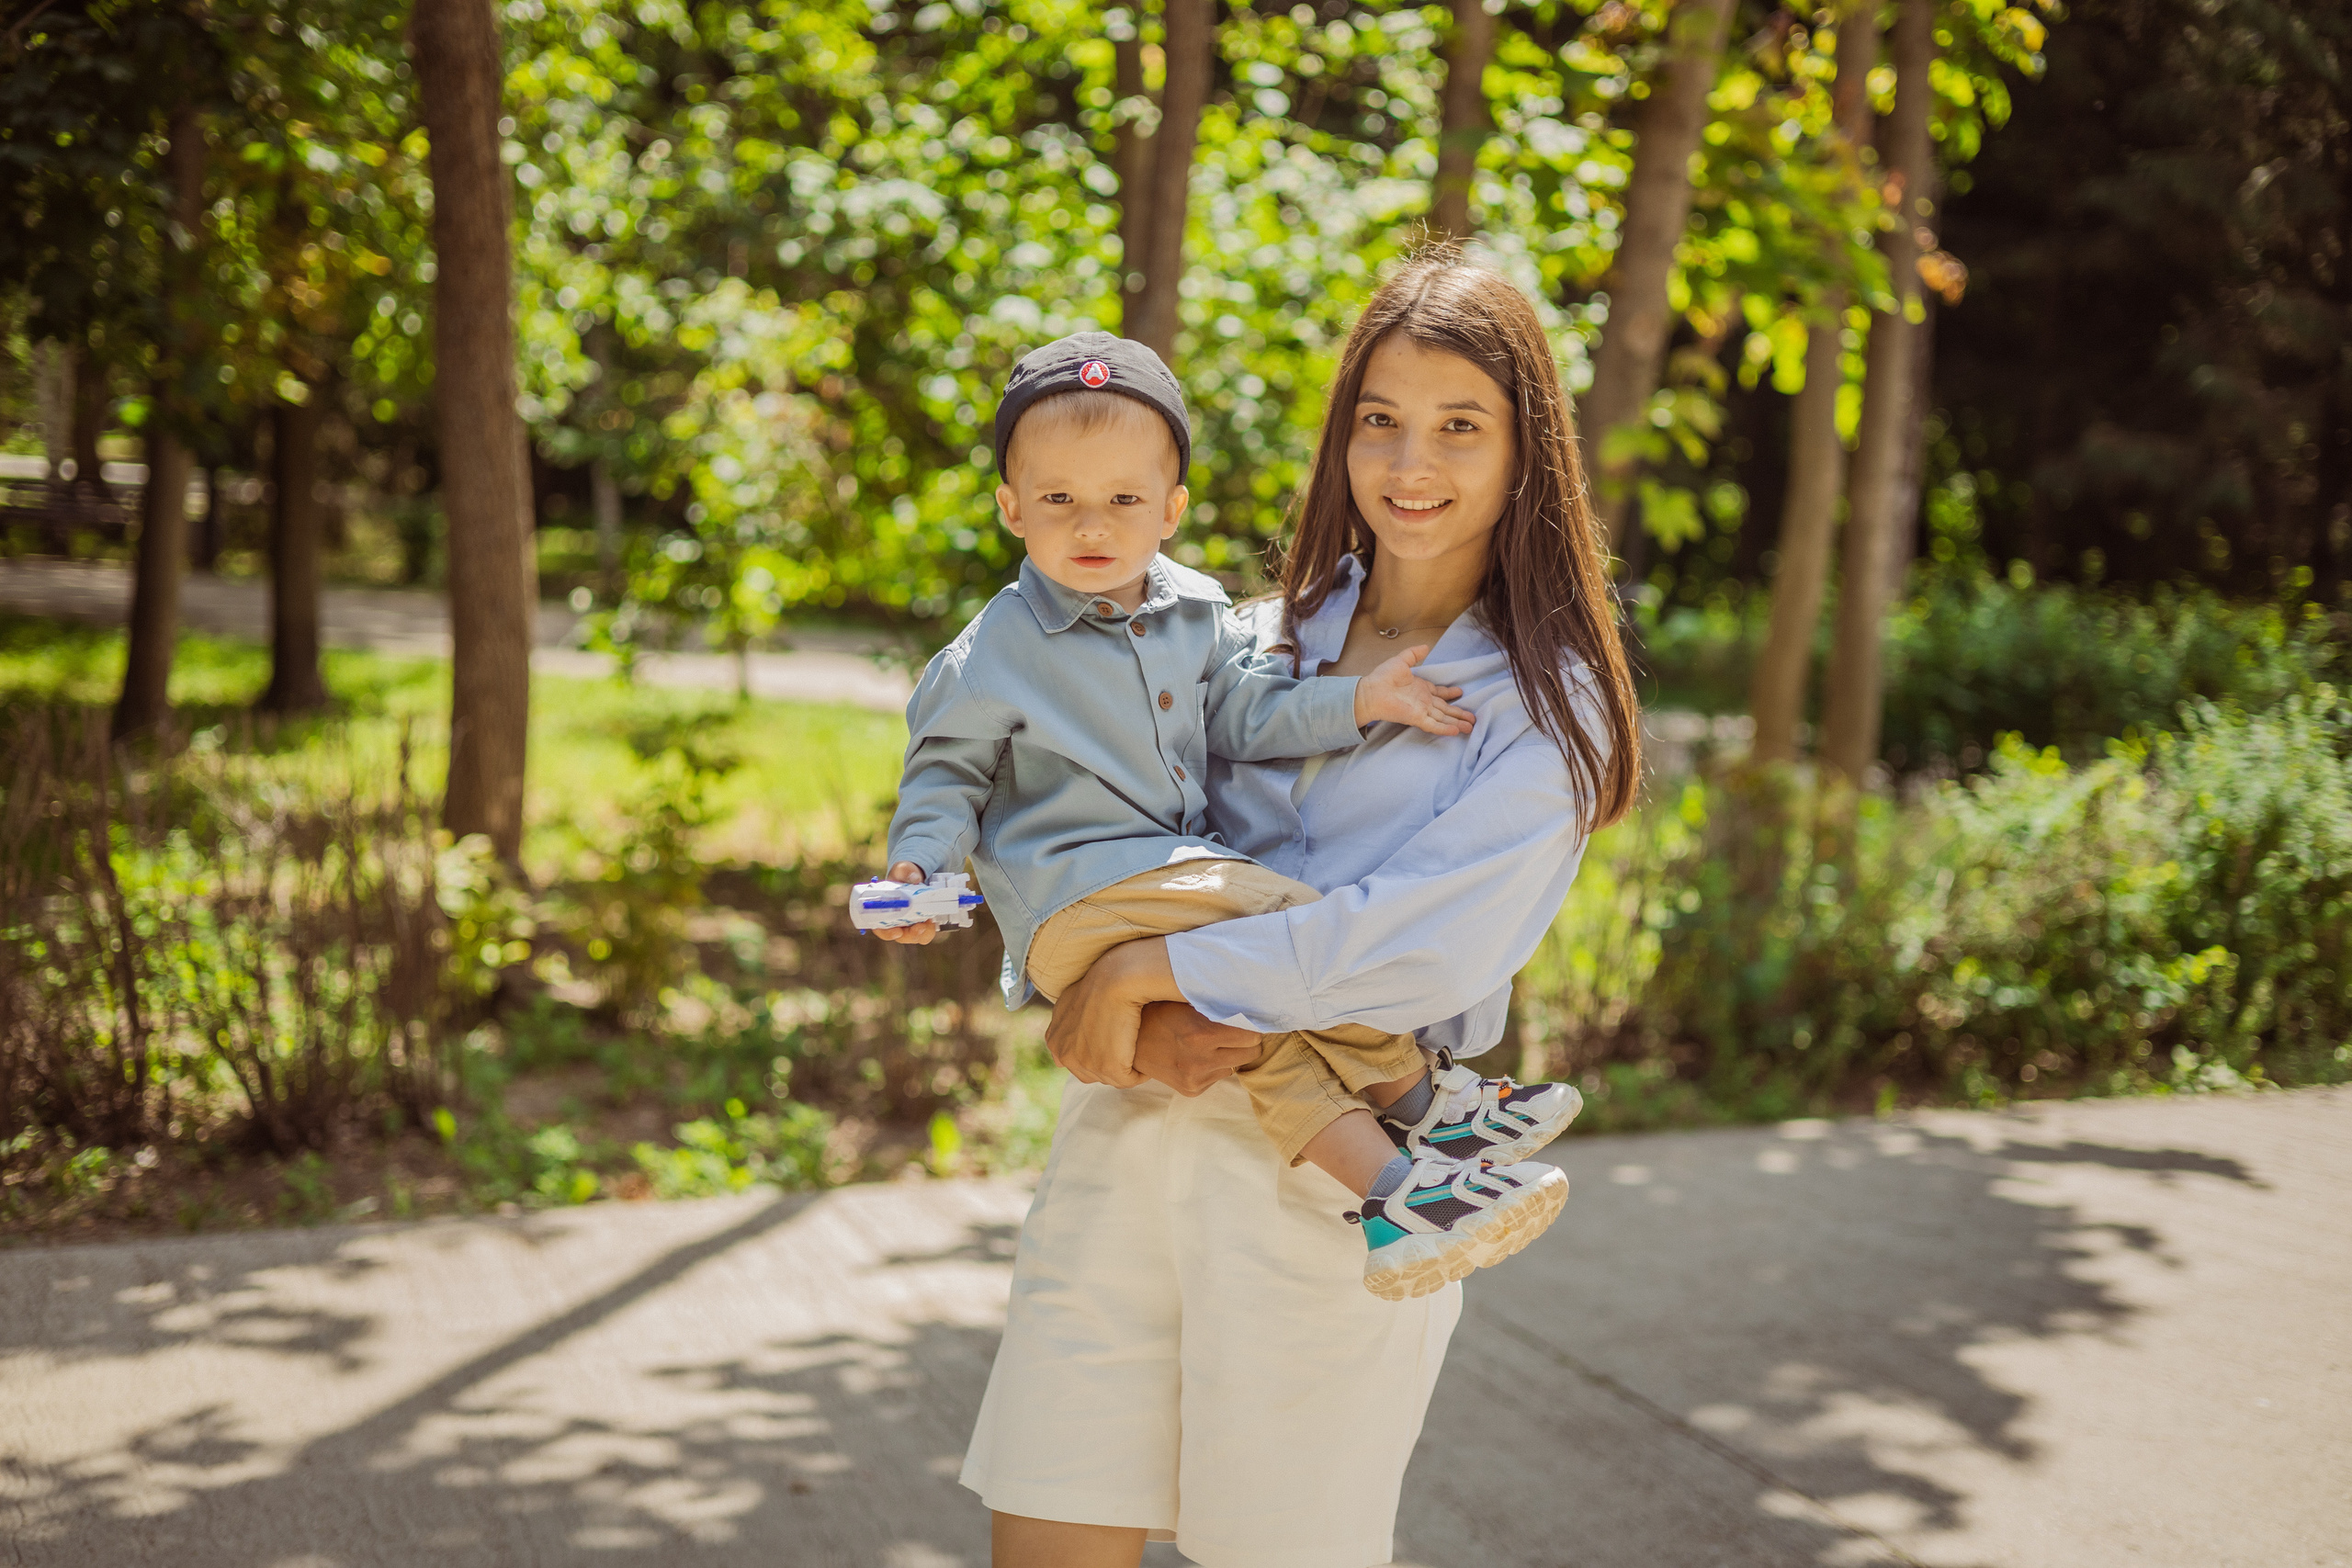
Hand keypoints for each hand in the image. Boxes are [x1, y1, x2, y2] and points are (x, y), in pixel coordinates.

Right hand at [869, 861, 938, 944]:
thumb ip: (906, 871)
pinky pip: (925, 932)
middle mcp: (894, 920)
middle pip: (898, 935)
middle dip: (909, 935)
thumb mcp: (902, 869)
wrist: (917, 876)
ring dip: (922, 934)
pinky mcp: (921, 923)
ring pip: (913, 936)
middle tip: (920, 928)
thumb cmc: (903, 875)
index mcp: (883, 909)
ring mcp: (908, 923)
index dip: (886, 933)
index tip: (896, 932)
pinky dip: (930, 929)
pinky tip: (934, 920)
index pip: (879, 927)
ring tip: (929, 923)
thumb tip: (915, 878)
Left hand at [1044, 937, 1187, 1086]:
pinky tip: (1147, 1056)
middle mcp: (1063, 1053)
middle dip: (1111, 1062)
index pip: (1076, 1060)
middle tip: (1128, 1043)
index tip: (1113, 1036)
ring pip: (1110, 1077)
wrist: (1118, 978)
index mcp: (1054, 1040)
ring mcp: (1084, 1062)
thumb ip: (1068, 1020)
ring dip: (1126, 1067)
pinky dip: (1140, 1072)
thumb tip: (1072, 1032)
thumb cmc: (1102, 982)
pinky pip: (1129, 1079)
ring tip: (1138, 1047)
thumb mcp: (1073, 1000)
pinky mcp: (1108, 1067)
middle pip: (1093, 1072)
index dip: (1098, 1051)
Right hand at [1132, 1001, 1261, 1094]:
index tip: (1246, 1019)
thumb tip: (1250, 1001)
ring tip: (1207, 1043)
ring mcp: (1195, 1079)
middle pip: (1250, 1053)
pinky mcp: (1191, 1090)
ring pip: (1235, 1066)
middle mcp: (1199, 1060)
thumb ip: (1216, 1005)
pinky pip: (1219, 1076)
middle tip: (1233, 1030)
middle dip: (1246, 1041)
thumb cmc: (1159, 1012)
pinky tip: (1195, 1056)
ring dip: (1228, 1054)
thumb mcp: (1186, 1002)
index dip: (1250, 1025)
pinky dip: (1213, 1066)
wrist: (1128, 1041)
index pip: (1252, 1036)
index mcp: (1201, 1035)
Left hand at [1353, 645, 1475, 735]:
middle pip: (1445, 709)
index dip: (1449, 693)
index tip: (1460, 692)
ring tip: (1471, 726)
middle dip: (1459, 713)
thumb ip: (1414, 654)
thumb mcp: (1402, 661)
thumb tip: (1426, 646)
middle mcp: (1423, 701)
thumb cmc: (1383, 677)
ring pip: (1443, 718)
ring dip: (1457, 722)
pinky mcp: (1416, 718)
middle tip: (1473, 718)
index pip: (1439, 693)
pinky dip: (1445, 728)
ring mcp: (1421, 711)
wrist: (1371, 690)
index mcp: (1420, 689)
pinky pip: (1434, 724)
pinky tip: (1456, 731)